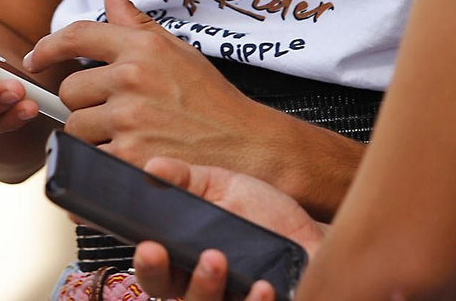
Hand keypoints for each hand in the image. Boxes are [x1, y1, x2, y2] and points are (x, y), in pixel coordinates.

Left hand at [25, 0, 277, 170]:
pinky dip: (103, 160)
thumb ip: (136, 22)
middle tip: (109, 112)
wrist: (245, 144)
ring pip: (76, 127)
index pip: (78, 35)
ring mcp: (130, 119)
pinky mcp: (130, 155)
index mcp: (141, 49)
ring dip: (90, 135)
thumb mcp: (176, 51)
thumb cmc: (211, 99)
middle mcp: (132, 79)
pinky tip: (128, 157)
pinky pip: (92, 156)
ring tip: (123, 136)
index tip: (36, 58)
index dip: (48, 47)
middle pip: (70, 89)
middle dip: (83, 103)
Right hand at [132, 157, 326, 300]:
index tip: (150, 247)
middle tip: (204, 256)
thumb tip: (152, 168)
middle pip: (183, 299)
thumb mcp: (220, 186)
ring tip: (222, 261)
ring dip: (211, 290)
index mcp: (186, 261)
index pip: (156, 273)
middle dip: (186, 281)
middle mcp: (207, 289)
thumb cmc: (257, 212)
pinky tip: (263, 287)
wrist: (306, 232)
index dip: (149, 265)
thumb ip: (185, 178)